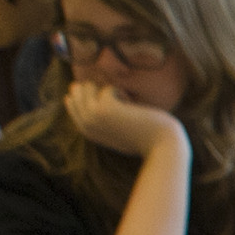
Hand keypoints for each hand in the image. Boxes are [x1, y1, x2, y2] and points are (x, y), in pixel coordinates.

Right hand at [64, 81, 185, 160]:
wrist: (162, 146)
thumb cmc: (145, 136)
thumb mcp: (119, 128)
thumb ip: (103, 116)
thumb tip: (89, 92)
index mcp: (88, 132)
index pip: (72, 105)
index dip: (83, 95)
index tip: (95, 94)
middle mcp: (86, 125)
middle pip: (76, 94)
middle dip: (95, 89)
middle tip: (117, 98)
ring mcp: (93, 117)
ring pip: (87, 88)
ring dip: (107, 89)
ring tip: (124, 102)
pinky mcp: (105, 109)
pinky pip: (108, 88)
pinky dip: (122, 92)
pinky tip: (132, 104)